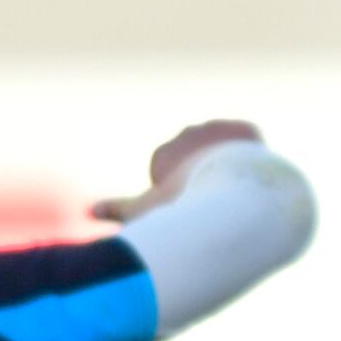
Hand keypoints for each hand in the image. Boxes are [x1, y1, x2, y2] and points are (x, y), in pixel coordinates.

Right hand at [96, 118, 265, 221]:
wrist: (231, 195)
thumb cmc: (186, 208)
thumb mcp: (146, 211)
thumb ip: (118, 210)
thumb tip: (89, 210)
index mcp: (167, 152)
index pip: (174, 175)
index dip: (182, 197)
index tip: (191, 210)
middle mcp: (191, 133)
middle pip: (198, 162)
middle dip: (204, 180)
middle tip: (216, 204)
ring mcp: (220, 129)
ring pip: (225, 151)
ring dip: (228, 166)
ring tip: (235, 192)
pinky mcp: (247, 130)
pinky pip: (250, 144)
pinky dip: (251, 159)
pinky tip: (252, 177)